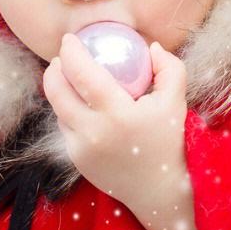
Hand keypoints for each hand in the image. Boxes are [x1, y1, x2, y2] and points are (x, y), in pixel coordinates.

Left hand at [43, 33, 189, 209]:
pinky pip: (65, 128)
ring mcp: (80, 149)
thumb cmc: (169, 141)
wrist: (159, 190)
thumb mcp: (175, 102)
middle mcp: (93, 132)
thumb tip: (152, 47)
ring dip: (59, 90)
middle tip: (62, 58)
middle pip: (57, 91)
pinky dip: (68, 111)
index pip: (82, 74)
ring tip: (68, 77)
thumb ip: (169, 68)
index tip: (70, 39)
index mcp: (117, 114)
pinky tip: (79, 104)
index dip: (70, 52)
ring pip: (57, 110)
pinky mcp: (76, 160)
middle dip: (54, 69)